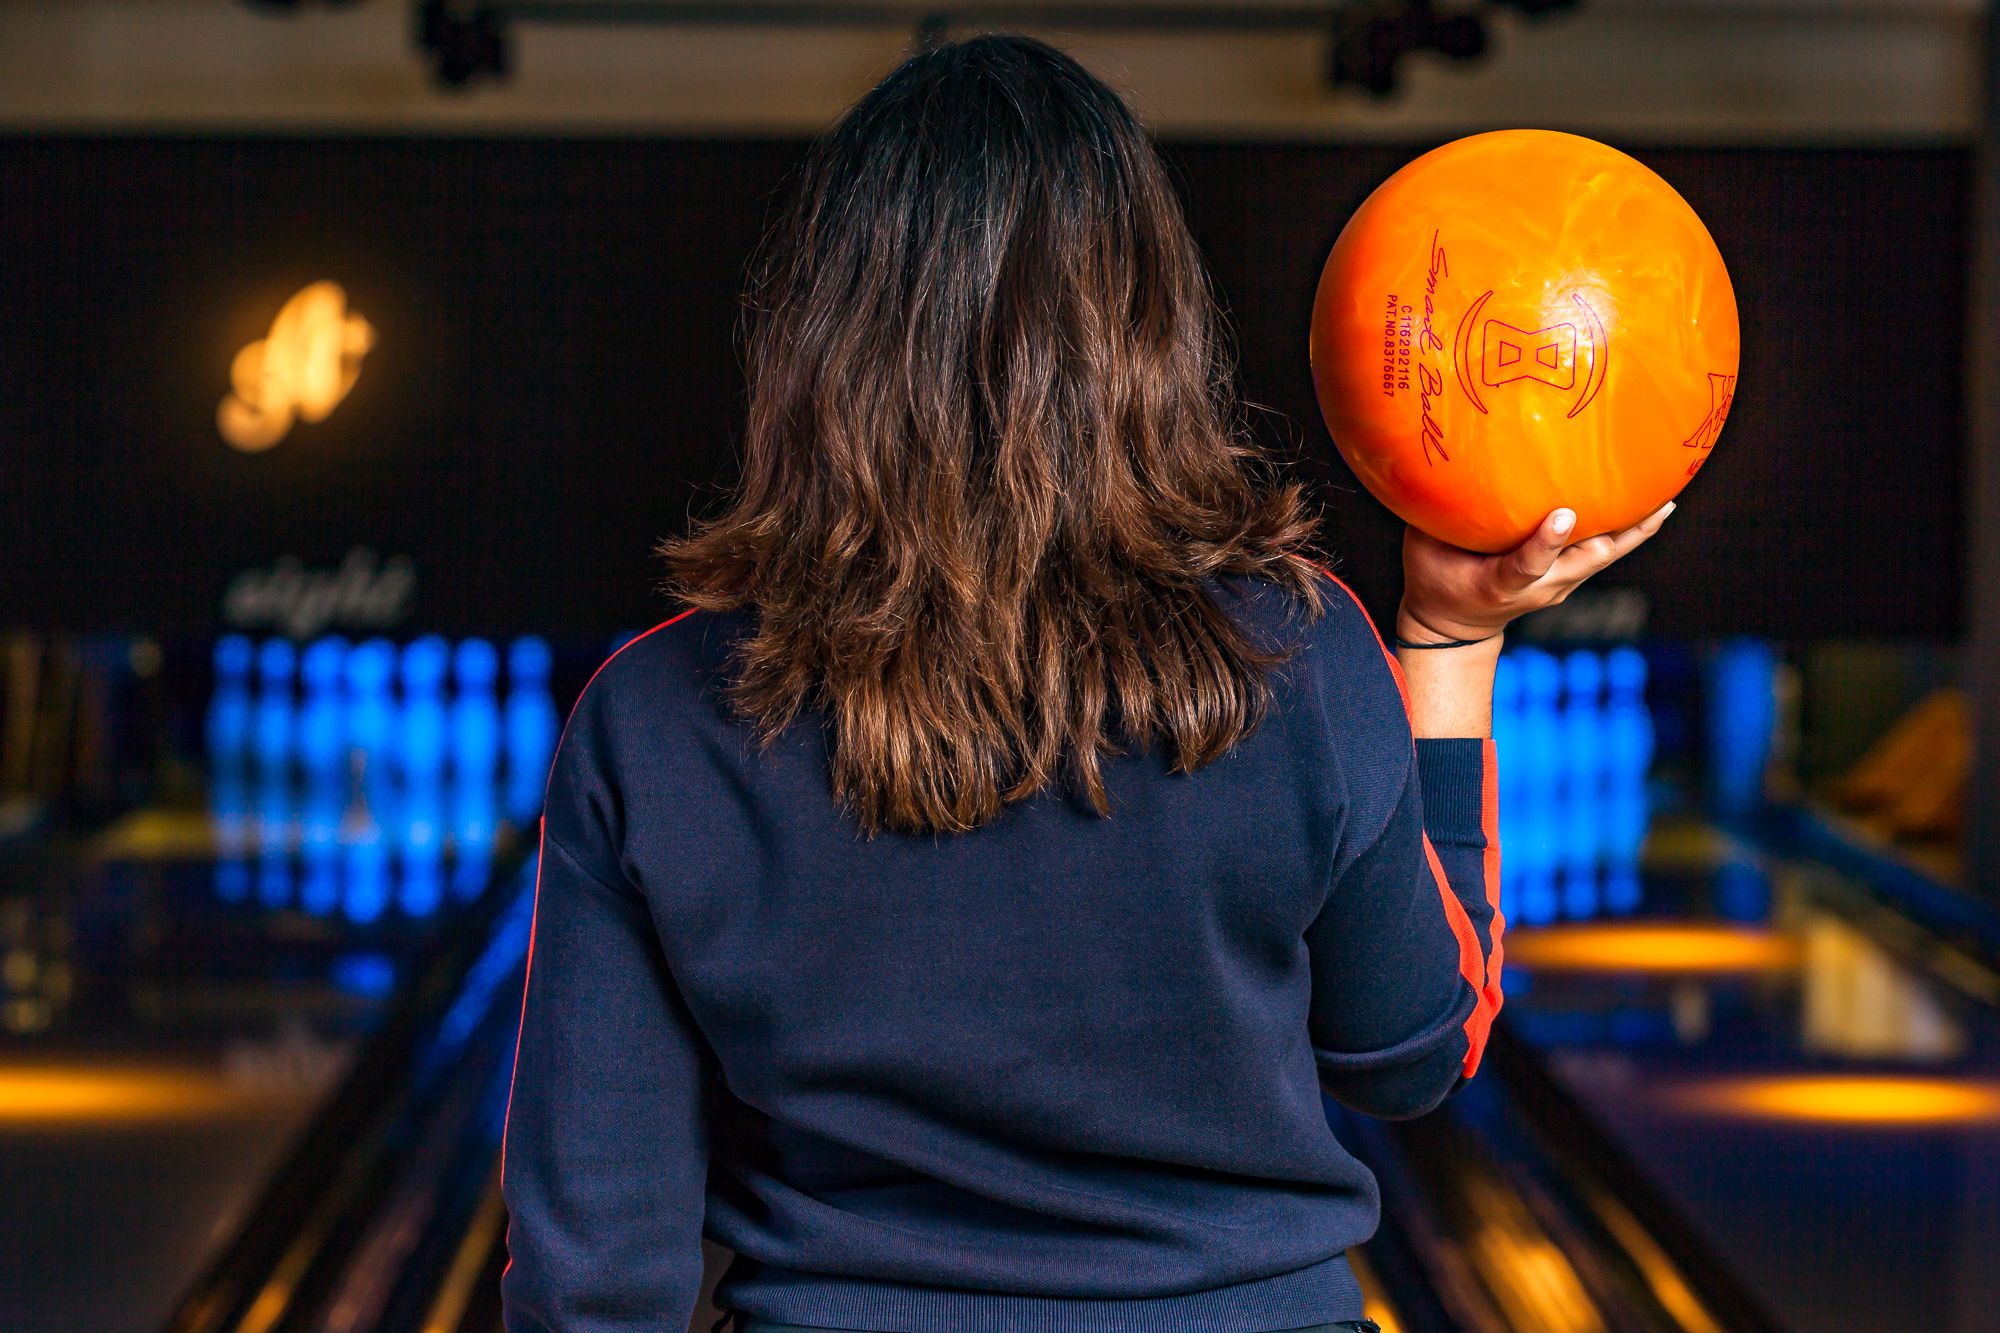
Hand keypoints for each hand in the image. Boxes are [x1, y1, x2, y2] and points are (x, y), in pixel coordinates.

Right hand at [1396, 502, 1675, 645]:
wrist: (1455, 625)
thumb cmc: (1436, 577)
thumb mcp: (1423, 550)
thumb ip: (1438, 515)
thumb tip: (1444, 459)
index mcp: (1499, 583)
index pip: (1526, 566)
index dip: (1546, 542)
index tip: (1563, 515)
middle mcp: (1540, 587)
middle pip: (1586, 562)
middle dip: (1616, 535)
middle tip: (1645, 502)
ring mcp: (1560, 585)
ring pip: (1606, 556)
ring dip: (1636, 530)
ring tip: (1666, 497)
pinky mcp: (1571, 577)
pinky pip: (1607, 551)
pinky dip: (1632, 529)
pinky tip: (1656, 502)